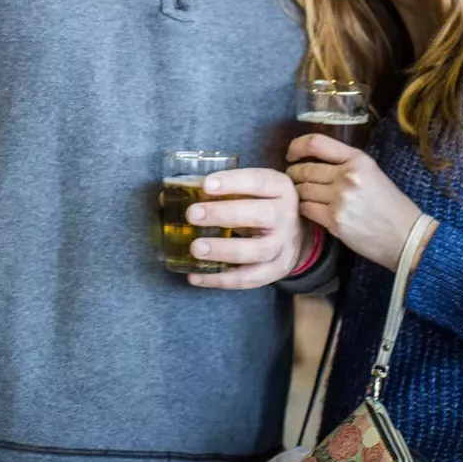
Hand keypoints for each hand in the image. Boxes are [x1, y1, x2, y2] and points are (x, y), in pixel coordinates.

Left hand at [182, 167, 308, 290]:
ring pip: (257, 251)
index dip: (233, 182)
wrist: (297, 236)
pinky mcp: (275, 271)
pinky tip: (196, 275)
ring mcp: (283, 246)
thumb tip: (165, 198)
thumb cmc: (262, 205)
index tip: (205, 185)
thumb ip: (217, 191)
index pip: (259, 181)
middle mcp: (286, 217)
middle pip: (260, 215)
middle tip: (192, 215)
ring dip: (224, 250)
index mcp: (280, 189)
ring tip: (195, 248)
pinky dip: (221, 279)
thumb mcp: (252, 190)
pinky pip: (248, 279)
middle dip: (224, 214)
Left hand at [287, 134, 424, 271]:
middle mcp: (348, 176)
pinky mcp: (334, 220)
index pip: (316, 143)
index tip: (291, 154)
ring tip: (303, 196)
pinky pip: (306, 209)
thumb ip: (346, 164)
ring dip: (298, 193)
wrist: (407, 237)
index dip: (296, 146)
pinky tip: (311, 210)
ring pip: (302, 190)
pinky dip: (304, 209)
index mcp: (358, 160)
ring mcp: (340, 199)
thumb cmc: (390, 205)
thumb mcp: (373, 173)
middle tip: (294, 179)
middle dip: (294, 174)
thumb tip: (314, 161)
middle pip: (304, 169)